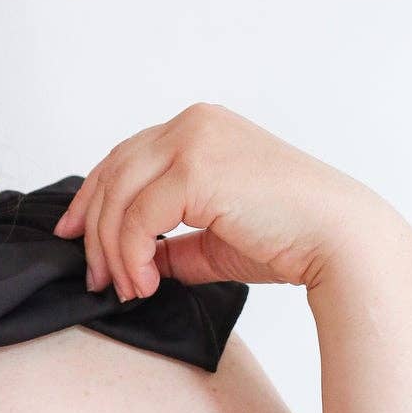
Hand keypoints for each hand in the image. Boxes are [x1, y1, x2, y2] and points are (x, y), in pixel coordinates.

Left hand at [51, 102, 391, 297]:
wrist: (339, 241)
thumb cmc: (290, 239)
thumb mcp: (214, 238)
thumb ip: (174, 243)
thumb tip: (139, 263)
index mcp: (201, 129)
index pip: (125, 157)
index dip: (90, 197)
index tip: (72, 234)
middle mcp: (194, 124)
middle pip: (113, 173)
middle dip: (92, 228)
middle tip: (94, 275)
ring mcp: (195, 140)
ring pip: (119, 196)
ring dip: (111, 250)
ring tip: (125, 288)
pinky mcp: (197, 168)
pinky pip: (138, 217)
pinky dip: (131, 255)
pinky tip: (145, 283)